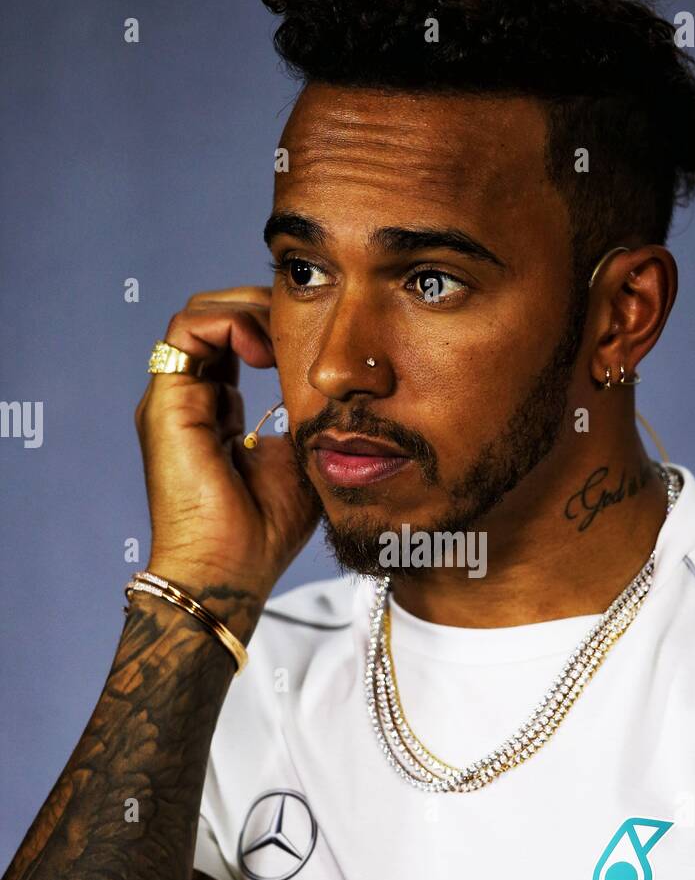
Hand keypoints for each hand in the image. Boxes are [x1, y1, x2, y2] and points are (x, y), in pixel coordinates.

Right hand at [134, 286, 320, 605]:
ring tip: (283, 340)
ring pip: (201, 313)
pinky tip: (265, 352)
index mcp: (218, 413)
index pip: (238, 342)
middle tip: (304, 325)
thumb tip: (343, 393)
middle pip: (219, 318)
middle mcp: (191, 400)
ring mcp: (174, 399)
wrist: (229, 572)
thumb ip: (312, 421)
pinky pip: (187, 329)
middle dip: (264, 307)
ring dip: (248, 309)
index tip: (316, 340)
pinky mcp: (166, 402)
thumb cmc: (265, 533)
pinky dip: (229, 322)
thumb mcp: (304, 462)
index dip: (276, 326)